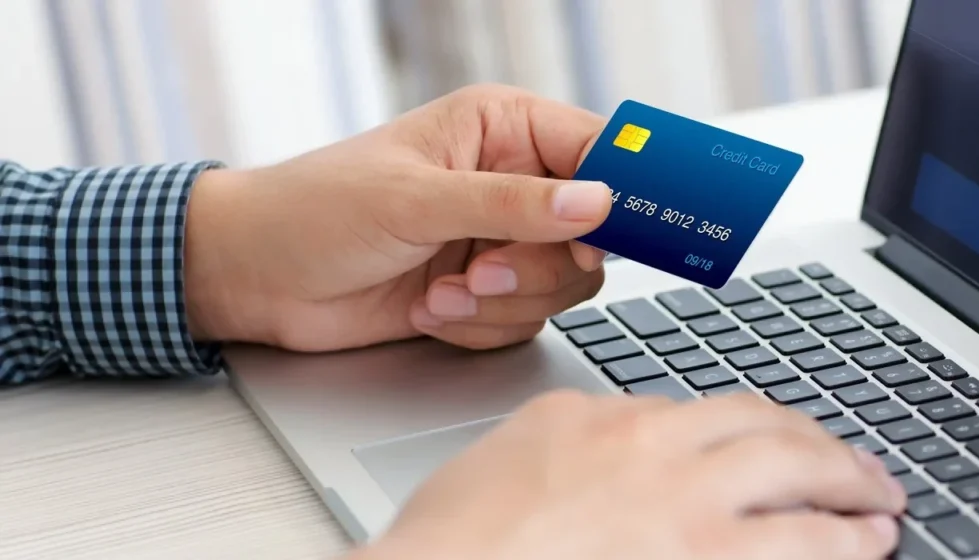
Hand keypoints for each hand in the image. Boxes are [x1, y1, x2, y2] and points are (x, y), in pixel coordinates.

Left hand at [183, 84, 612, 350]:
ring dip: (503, 301)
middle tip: (483, 271)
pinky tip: (430, 309)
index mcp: (503, 129)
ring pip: (564, 284)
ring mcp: (502, 240)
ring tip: (443, 292)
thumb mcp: (415, 200)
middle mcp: (513, 182)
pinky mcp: (488, 291)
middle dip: (538, 265)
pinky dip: (480, 326)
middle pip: (592, 233)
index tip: (612, 232)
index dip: (621, 192)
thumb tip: (597, 203)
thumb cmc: (315, 210)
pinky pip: (528, 320)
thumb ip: (512, 205)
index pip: (596, 151)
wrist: (255, 280)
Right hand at [349, 391, 906, 559]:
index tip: (777, 447)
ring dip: (850, 485)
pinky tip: (864, 545)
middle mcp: (652, 449)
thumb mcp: (506, 465)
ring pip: (797, 474)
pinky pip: (800, 545)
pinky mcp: (705, 559)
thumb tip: (608, 449)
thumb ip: (569, 447)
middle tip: (858, 467)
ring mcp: (684, 506)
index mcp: (600, 419)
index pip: (703, 413)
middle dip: (822, 446)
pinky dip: (842, 542)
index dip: (755, 433)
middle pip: (765, 430)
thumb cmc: (446, 550)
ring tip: (881, 502)